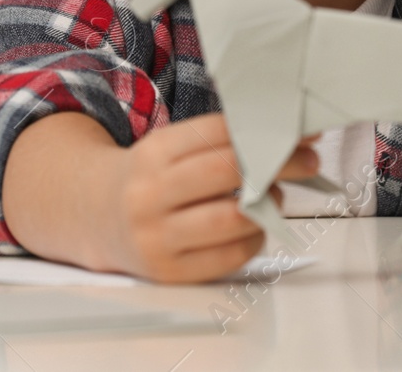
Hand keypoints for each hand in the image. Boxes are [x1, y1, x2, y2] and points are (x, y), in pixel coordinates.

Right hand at [106, 113, 317, 282]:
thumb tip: (289, 137)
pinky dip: (254, 239)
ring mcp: (157, 235)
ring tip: (275, 195)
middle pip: (226, 170)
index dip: (264, 130)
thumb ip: (218, 142)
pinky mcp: (168, 271)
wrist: (96, 217)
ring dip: (267, 205)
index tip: (297, 131)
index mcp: (154, 153)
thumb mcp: (169, 149)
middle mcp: (150, 193)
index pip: (217, 133)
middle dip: (278, 163)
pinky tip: (255, 227)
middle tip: (305, 161)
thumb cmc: (149, 180)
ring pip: (231, 218)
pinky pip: (228, 256)